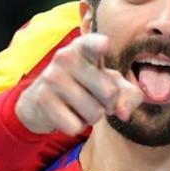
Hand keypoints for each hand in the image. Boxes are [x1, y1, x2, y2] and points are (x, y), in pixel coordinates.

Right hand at [15, 33, 143, 135]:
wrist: (41, 101)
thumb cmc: (86, 88)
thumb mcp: (111, 85)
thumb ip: (129, 96)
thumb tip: (123, 114)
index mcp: (84, 48)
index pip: (92, 44)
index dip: (99, 45)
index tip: (104, 44)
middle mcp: (66, 57)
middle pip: (110, 93)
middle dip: (107, 104)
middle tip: (92, 97)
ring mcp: (52, 77)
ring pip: (94, 113)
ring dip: (91, 117)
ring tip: (78, 106)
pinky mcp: (42, 99)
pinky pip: (75, 126)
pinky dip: (75, 126)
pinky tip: (65, 114)